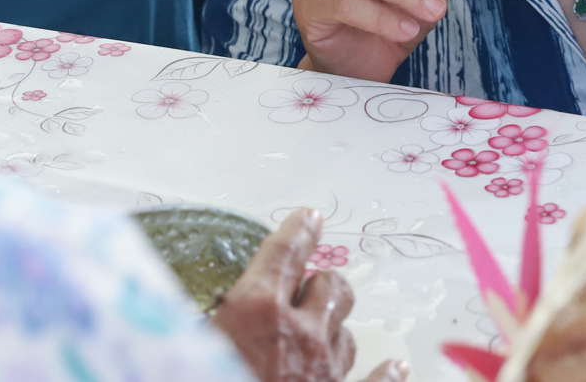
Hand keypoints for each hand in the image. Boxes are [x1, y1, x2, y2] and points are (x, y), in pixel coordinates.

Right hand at [214, 210, 410, 381]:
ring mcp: (327, 371)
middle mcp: (300, 332)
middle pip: (331, 285)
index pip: (286, 251)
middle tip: (303, 292)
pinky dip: (387, 374)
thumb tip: (196, 319)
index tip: (310, 218)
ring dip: (334, 328)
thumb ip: (205, 330)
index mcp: (257, 311)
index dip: (299, 231)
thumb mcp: (189, 350)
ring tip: (319, 333)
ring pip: (348, 329)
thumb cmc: (203, 377)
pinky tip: (396, 368)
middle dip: (319, 284)